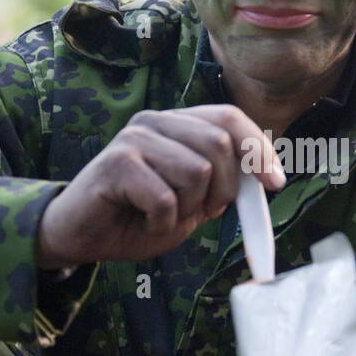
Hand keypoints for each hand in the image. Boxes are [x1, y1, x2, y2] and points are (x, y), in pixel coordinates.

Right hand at [36, 104, 284, 267]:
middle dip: (224, 188)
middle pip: (219, 143)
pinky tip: (141, 221)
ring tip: (161, 216)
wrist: (81, 237)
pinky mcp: (116, 163)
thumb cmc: (136, 218)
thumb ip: (223, 185)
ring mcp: (134, 138)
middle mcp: (155, 121)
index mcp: (176, 124)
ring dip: (188, 209)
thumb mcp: (192, 203)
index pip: (229, 118)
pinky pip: (166, 198)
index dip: (258, 148)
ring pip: (197, 171)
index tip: (274, 183)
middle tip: (201, 212)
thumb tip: (267, 177)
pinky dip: (162, 222)